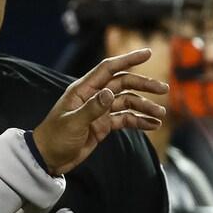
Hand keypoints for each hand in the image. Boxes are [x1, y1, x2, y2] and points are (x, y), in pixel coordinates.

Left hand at [31, 49, 167, 174]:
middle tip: (164, 89)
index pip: (109, 69)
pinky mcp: (103, 125)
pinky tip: (152, 125)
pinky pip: (125, 119)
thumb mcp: (73, 123)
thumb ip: (92, 108)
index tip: (147, 53)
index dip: (128, 59)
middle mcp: (94, 96)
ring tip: (160, 115)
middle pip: (124, 84)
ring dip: (145, 107)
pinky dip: (139, 121)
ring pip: (128, 103)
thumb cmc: (55, 138)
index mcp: (83, 89)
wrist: (48, 159)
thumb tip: (110, 93)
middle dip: (144, 85)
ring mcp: (100, 111)